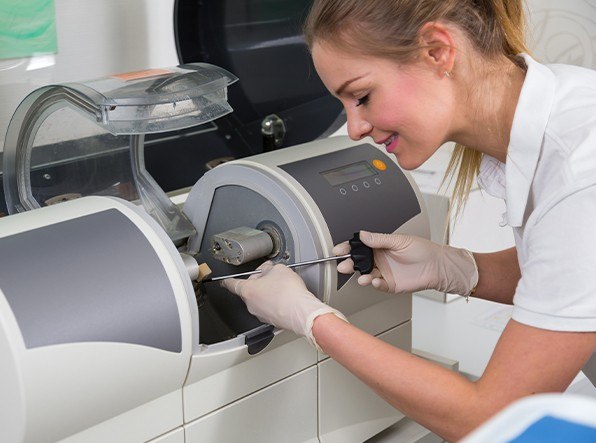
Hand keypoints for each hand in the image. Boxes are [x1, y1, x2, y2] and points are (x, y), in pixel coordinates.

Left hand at [221, 261, 346, 348]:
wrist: (302, 313)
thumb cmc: (289, 293)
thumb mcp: (279, 269)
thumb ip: (269, 268)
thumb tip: (269, 270)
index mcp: (247, 291)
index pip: (231, 284)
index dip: (227, 281)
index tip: (223, 280)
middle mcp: (251, 305)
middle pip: (249, 291)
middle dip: (258, 283)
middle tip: (270, 275)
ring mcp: (261, 315)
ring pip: (260, 300)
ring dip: (268, 293)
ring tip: (283, 287)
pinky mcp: (273, 321)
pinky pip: (270, 308)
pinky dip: (276, 302)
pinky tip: (287, 297)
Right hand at [333, 231, 477, 294]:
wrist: (437, 267)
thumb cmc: (423, 250)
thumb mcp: (399, 241)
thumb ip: (379, 239)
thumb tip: (363, 235)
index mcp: (380, 246)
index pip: (360, 246)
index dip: (348, 248)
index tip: (339, 249)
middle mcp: (380, 259)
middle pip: (359, 262)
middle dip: (349, 264)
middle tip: (343, 266)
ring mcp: (384, 272)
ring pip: (366, 274)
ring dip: (361, 275)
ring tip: (361, 276)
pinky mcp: (390, 284)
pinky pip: (378, 284)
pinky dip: (374, 283)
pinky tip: (375, 280)